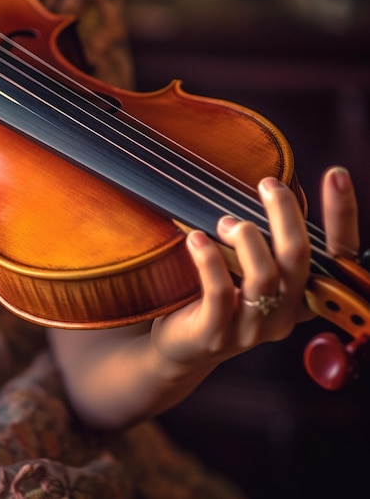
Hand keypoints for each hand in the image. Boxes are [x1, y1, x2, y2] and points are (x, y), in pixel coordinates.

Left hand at [150, 166, 359, 373]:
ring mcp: (253, 329)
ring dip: (244, 237)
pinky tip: (195, 239)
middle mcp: (285, 314)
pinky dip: (209, 258)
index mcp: (300, 294)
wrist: (181, 346)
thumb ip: (260, 240)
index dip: (342, 216)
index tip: (335, 176)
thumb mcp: (245, 266)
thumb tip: (264, 190)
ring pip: (264, 274)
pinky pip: (221, 291)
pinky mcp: (217, 335)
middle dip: (284, 212)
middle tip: (267, 184)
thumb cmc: (214, 296)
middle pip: (298, 256)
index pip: (337, 255)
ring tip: (223, 223)